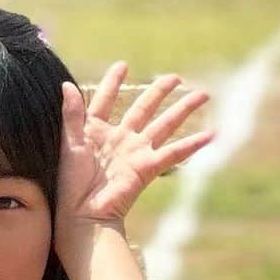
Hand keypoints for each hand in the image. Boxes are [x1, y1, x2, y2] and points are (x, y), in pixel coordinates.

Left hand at [54, 64, 213, 234]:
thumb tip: (67, 84)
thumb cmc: (71, 184)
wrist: (83, 214)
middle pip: (144, 108)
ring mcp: (136, 152)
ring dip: (184, 109)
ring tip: (203, 95)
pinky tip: (212, 134)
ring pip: (164, 124)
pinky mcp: (147, 167)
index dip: (112, 82)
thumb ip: (71, 115)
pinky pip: (174, 153)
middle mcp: (120, 138)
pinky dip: (193, 144)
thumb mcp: (69, 145)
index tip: (122, 65)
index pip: (105, 99)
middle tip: (175, 77)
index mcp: (96, 131)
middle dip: (160, 91)